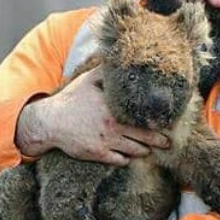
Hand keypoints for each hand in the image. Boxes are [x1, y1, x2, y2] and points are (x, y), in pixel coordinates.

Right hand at [16, 67, 169, 165]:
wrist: (51, 122)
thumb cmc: (71, 100)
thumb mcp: (88, 81)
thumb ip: (106, 72)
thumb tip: (118, 58)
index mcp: (115, 108)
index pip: (144, 117)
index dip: (158, 122)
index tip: (168, 123)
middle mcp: (114, 126)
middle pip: (146, 138)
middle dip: (160, 141)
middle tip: (168, 143)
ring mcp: (107, 142)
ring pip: (135, 151)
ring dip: (144, 151)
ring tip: (149, 149)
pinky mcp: (98, 154)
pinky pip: (120, 161)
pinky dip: (127, 159)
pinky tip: (128, 155)